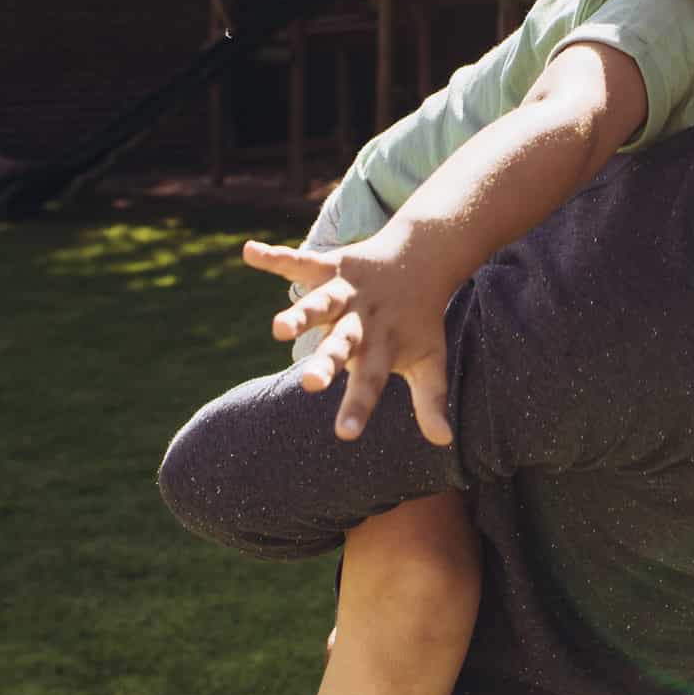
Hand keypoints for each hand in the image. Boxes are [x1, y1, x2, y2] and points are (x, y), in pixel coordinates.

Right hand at [241, 226, 454, 446]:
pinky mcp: (332, 266)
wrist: (424, 258)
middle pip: (342, 344)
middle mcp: (362, 320)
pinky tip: (249, 251)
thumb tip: (445, 443)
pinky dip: (275, 256)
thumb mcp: (429, 360)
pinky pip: (301, 261)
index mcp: (382, 347)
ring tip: (278, 329)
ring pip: (321, 304)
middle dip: (326, 362)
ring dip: (301, 313)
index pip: (370, 382)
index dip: (359, 406)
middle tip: (311, 384)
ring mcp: (346, 292)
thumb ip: (430, 400)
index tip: (345, 434)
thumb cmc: (418, 323)